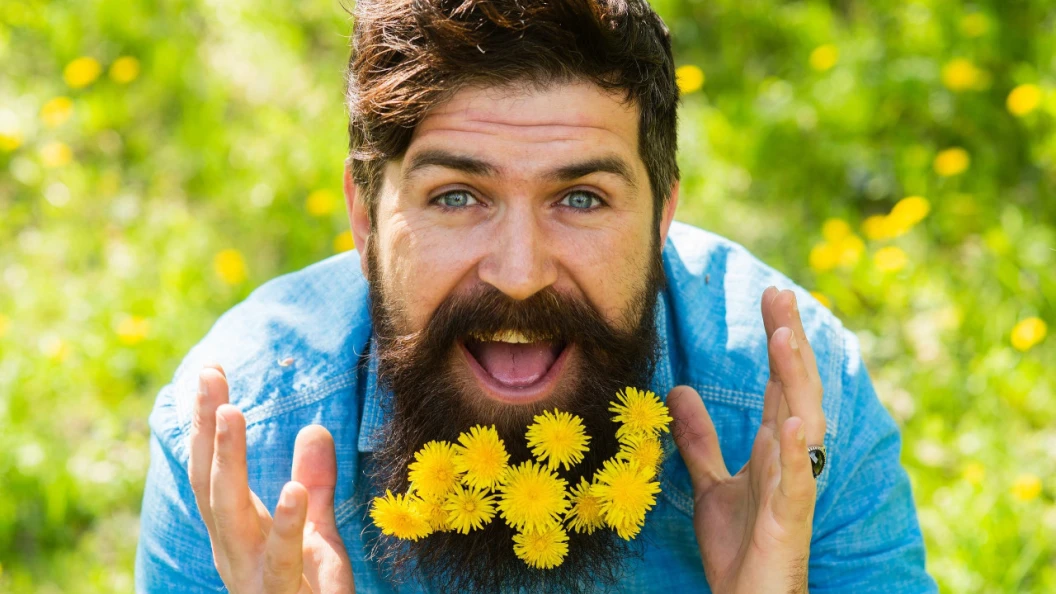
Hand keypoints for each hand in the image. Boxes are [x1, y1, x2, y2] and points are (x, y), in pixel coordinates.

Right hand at [188, 364, 354, 592]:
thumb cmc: (310, 593)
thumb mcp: (316, 531)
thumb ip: (316, 484)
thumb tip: (315, 428)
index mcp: (236, 531)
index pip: (213, 468)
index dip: (205, 422)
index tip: (208, 371)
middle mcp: (233, 548)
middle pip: (210, 480)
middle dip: (205, 428)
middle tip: (208, 378)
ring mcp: (250, 572)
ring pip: (229, 512)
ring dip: (227, 462)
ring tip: (231, 414)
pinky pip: (280, 559)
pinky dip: (286, 524)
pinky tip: (292, 490)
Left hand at [667, 287, 824, 593]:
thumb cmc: (739, 548)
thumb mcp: (708, 484)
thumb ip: (699, 440)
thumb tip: (680, 391)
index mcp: (772, 448)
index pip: (778, 383)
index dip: (778, 341)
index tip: (772, 296)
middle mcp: (789, 459)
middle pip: (795, 390)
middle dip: (790, 343)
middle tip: (781, 294)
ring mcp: (792, 487)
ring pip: (802, 425)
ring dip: (795, 382)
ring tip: (785, 338)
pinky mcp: (788, 520)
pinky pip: (796, 481)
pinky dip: (794, 451)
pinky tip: (790, 421)